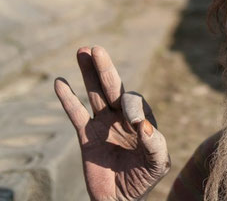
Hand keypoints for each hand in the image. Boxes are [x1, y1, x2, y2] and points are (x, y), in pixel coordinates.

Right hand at [55, 46, 169, 200]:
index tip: (132, 124)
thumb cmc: (143, 178)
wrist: (120, 198)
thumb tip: (144, 126)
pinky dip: (67, 99)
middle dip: (105, 69)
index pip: (134, 102)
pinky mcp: (86, 136)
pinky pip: (75, 114)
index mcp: (141, 119)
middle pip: (113, 87)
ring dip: (88, 73)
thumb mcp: (157, 162)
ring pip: (94, 93)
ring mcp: (103, 124)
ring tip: (82, 51)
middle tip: (96, 48)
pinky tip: (60, 82)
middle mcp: (122, 117)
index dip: (131, 107)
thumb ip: (155, 144)